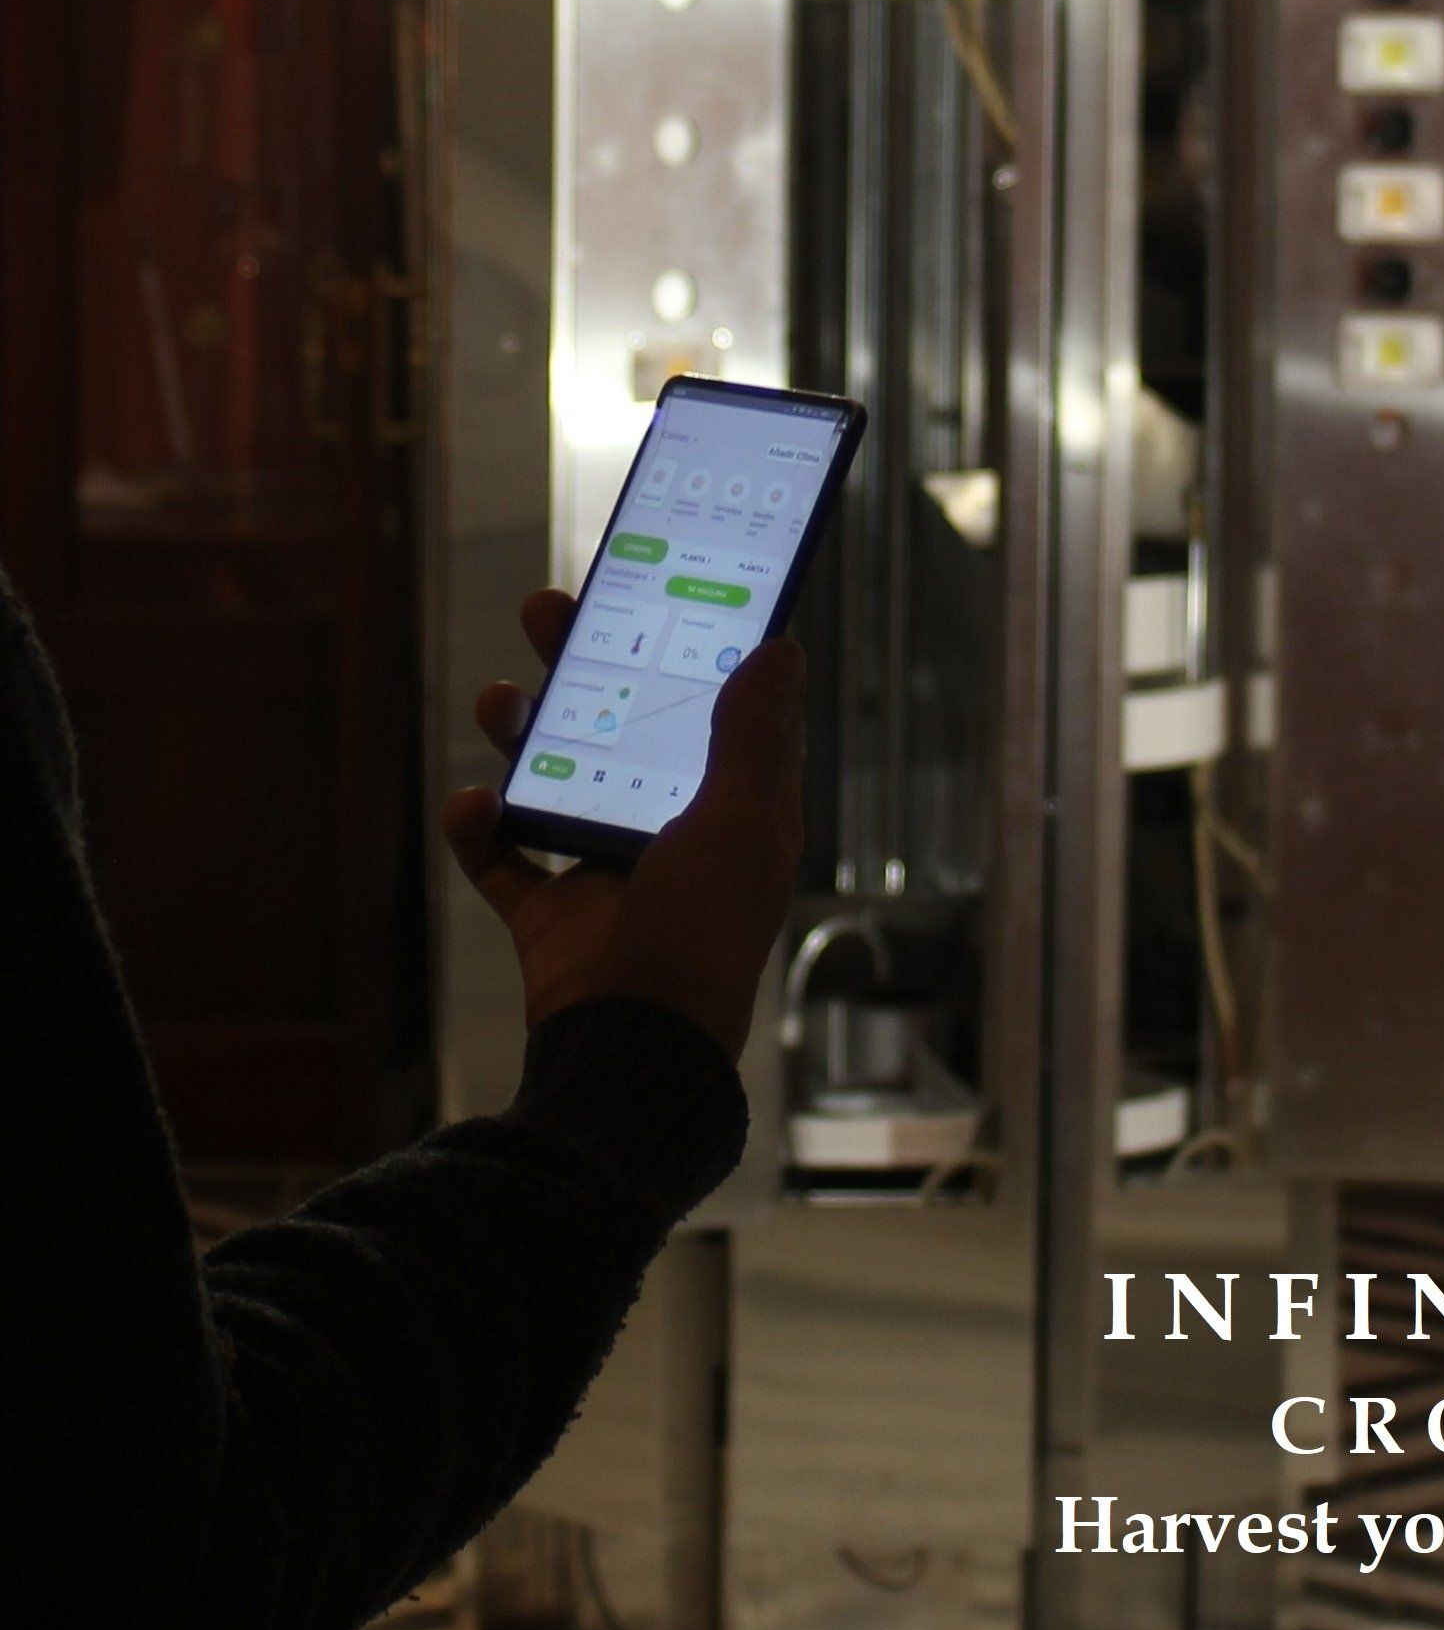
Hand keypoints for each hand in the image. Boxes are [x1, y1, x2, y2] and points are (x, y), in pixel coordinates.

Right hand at [443, 589, 804, 1059]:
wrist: (633, 1044)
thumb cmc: (702, 933)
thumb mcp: (740, 822)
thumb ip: (752, 735)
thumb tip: (782, 646)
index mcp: (731, 810)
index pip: (714, 709)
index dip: (689, 649)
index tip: (658, 584)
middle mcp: (668, 830)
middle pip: (619, 723)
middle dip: (581, 664)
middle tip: (548, 608)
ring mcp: (605, 871)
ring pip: (553, 773)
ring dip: (521, 731)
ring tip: (498, 699)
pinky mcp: (548, 912)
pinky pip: (501, 854)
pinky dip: (479, 826)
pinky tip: (474, 804)